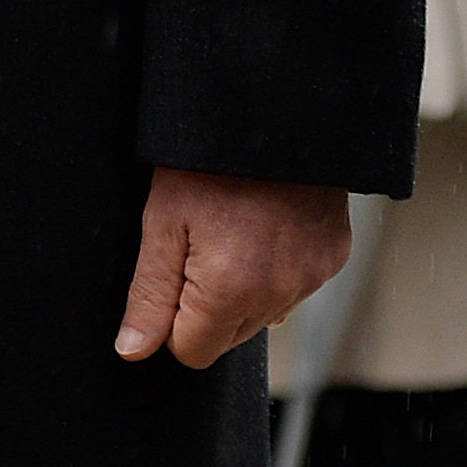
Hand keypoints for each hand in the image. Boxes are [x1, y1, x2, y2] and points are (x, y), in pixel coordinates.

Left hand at [113, 170, 350, 365]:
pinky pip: (294, 288)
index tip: (172, 275)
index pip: (192, 351)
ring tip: (233, 232)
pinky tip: (264, 228)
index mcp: (231, 290)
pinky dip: (275, 270)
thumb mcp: (164, 222)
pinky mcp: (333, 259)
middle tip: (199, 246)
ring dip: (242, 291)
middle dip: (206, 308)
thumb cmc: (208, 163)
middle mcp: (279, 294)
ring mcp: (312, 278)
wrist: (273, 114)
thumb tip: (133, 350)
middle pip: (227, 337)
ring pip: (262, 315)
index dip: (171, 321)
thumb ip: (149, 295)